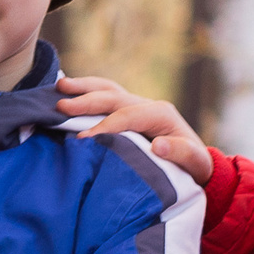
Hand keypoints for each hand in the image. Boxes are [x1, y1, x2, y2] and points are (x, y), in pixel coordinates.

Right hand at [56, 76, 211, 185]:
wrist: (195, 164)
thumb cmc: (193, 167)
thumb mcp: (195, 163)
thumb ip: (181, 154)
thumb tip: (159, 145)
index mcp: (162, 114)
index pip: (128, 116)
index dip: (105, 126)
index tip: (84, 140)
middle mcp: (147, 106)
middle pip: (114, 97)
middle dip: (87, 101)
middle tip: (61, 106)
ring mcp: (136, 106)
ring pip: (107, 90)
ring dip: (83, 88)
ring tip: (58, 86)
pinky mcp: (126, 112)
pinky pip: (104, 97)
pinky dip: (85, 93)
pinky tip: (65, 92)